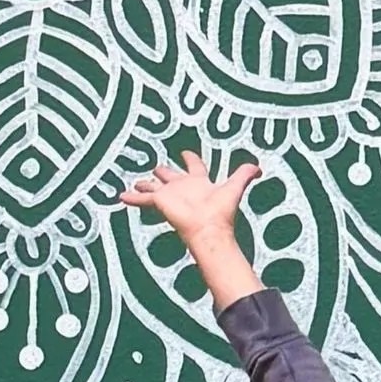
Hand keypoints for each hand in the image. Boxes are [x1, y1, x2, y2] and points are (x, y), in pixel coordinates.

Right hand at [120, 151, 261, 255]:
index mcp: (199, 182)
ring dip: (145, 185)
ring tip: (135, 183)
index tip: (184, 152)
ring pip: (153, 187)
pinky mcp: (160, 202)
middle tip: (155, 169)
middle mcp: (183, 188)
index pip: (194, 167)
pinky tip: (121, 196)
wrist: (208, 229)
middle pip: (170, 176)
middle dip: (163, 172)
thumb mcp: (235, 186)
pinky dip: (132, 198)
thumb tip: (260, 168)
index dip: (190, 158)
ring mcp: (170, 195)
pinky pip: (142, 199)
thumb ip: (245, 174)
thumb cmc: (220, 212)